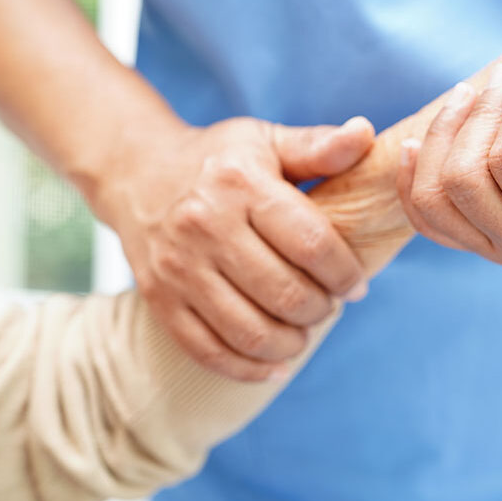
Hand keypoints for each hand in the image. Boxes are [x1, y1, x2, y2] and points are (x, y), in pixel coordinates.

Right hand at [94, 116, 374, 379]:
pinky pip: (207, 351)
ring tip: (303, 331)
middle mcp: (205, 226)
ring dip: (290, 343)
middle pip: (284, 293)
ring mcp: (178, 267)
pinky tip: (275, 364)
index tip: (356, 285)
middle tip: (328, 304)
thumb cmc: (218, 159)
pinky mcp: (158, 299)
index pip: (311, 243)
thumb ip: (318, 145)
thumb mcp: (266, 141)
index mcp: (241, 185)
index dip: (345, 273)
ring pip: (249, 331)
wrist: (136, 172)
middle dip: (320, 309)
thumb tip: (366, 133)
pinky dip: (248, 368)